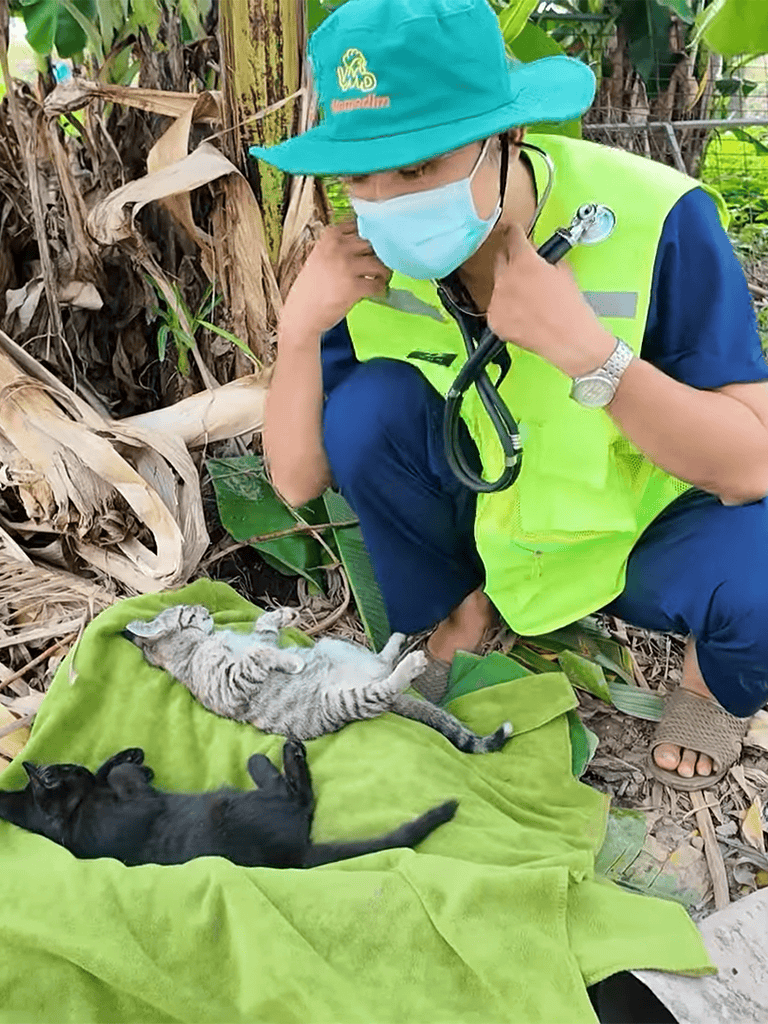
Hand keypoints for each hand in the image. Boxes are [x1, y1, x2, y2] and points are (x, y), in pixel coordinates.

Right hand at [280, 219, 391, 338]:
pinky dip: (381, 288)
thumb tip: (369, 242)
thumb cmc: (312, 287)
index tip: (373, 247)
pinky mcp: (354, 287)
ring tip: (381, 279)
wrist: (301, 314)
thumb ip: (341, 246)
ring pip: (378, 262)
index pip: (360, 226)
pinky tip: (377, 291)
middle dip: (379, 254)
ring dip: (383, 272)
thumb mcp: (321, 256)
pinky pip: (378, 283)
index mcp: (330, 236)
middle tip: (380, 265)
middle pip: (372, 243)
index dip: (371, 236)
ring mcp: (347, 266)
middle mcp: (339, 247)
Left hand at [486, 222, 614, 377]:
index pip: (512, 237)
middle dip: (509, 259)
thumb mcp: (563, 272)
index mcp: (524, 261)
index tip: (512, 231)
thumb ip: (546, 260)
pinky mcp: (494, 320)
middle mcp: (506, 279)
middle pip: (499, 259)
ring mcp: (497, 300)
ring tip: (526, 299)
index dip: (514, 232)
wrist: (569, 339)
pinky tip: (521, 314)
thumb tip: (540, 259)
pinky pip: (496, 308)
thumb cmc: (570, 309)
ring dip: (507, 286)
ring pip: (497, 285)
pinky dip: (505, 309)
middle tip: (520, 266)